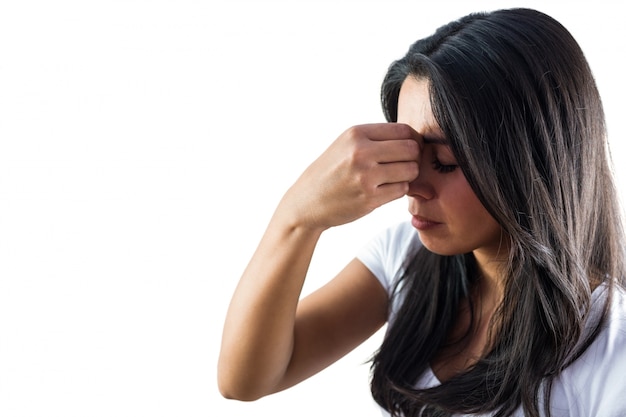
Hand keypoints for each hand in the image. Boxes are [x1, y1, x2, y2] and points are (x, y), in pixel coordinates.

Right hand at [278, 123, 421, 229]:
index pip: (404, 130)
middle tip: (402, 165)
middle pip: (411, 149)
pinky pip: (402, 190)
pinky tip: (384, 189)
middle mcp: (361, 152)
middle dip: (413, 158)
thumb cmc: (332, 171)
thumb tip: (417, 140)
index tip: (407, 150)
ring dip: (407, 176)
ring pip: (411, 170)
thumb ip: (377, 138)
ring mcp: (365, 176)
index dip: (412, 140)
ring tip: (392, 178)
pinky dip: (398, 190)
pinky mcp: (369, 198)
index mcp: (356, 134)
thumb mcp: (346, 144)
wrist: (307, 202)